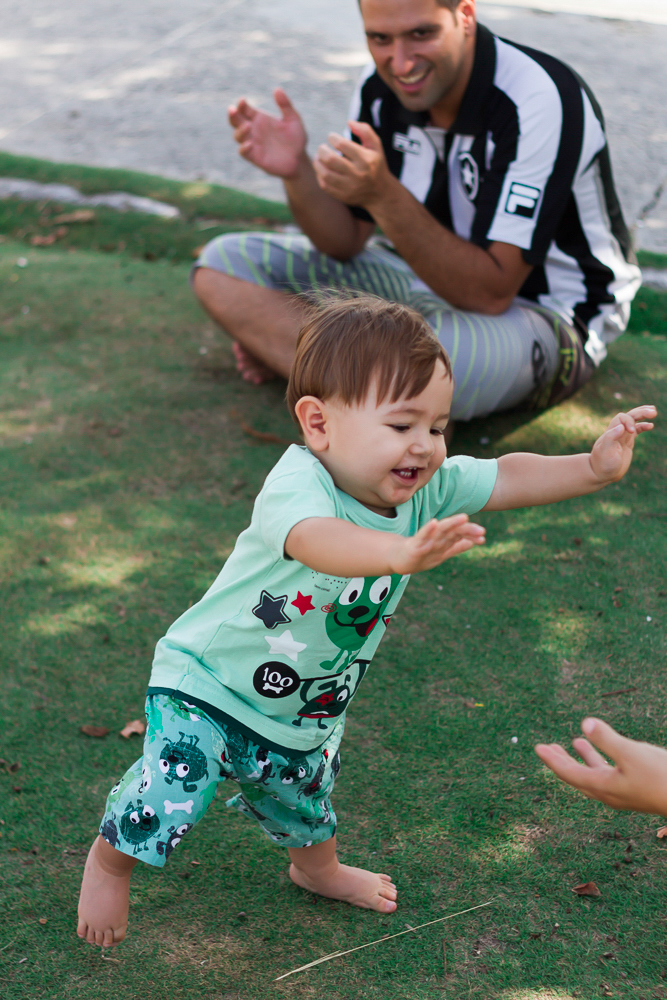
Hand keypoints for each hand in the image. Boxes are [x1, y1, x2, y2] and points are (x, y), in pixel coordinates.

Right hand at [228, 89, 306, 178]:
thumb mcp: (293, 120)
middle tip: (232, 109)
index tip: (243, 101)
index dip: (241, 104)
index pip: (245, 109)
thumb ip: (285, 105)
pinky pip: (243, 152)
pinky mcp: (254, 157)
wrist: (299, 160)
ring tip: (248, 126)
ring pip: (237, 135)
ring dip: (240, 130)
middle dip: (232, 115)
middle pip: (236, 120)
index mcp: (259, 118)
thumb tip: (277, 89)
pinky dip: (244, 148)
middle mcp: (253, 130)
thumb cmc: (296, 139)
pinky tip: (249, 144)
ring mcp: (253, 143)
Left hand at [313, 121, 393, 207]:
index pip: (341, 144)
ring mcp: (350, 187)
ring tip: (318, 158)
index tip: (332, 137)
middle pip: (330, 160)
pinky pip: (325, 185)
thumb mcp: (376, 146)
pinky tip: (322, 169)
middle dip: (322, 150)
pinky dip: (320, 175)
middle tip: (322, 148)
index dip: (332, 137)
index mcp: (365, 159)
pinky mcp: (343, 196)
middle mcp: (358, 174)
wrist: (380, 193)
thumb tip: (349, 122)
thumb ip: (365, 130)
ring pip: (325, 174)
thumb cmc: (375, 164)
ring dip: (318, 163)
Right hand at [388, 514, 485, 575]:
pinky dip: (428, 529)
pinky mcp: (414, 545)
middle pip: (453, 530)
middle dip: (467, 529)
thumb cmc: (421, 555)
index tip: (483, 536)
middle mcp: (436, 537)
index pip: (460, 534)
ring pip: (440, 531)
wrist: (399, 560)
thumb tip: (472, 542)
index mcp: (443, 539)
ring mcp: (425, 540)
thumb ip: (456, 547)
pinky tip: (435, 522)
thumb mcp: (441, 553)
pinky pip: (422, 536)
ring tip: (464, 518)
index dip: (471, 534)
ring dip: (452, 524)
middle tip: (482, 530)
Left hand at [535, 718, 666, 815]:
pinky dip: (600, 760)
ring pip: (593, 775)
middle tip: (545, 747)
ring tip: (574, 742)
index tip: (537, 748)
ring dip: (582, 758)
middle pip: (576, 776)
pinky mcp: (633, 789)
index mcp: (603, 786)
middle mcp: (608, 793)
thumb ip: (608, 739)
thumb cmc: (661, 777)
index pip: (569, 773)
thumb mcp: (632, 753)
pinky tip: (606, 749)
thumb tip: (584, 723)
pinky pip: (608, 774)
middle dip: (561, 761)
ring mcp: (621, 793)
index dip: (552, 760)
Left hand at [589, 405, 655, 483]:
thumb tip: (621, 426)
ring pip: (633, 421)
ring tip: (654, 411)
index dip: (628, 421)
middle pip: (629, 416)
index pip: (621, 417)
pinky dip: (643, 426)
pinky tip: (651, 425)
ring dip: (643, 415)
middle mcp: (617, 432)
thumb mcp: (605, 451)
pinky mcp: (627, 442)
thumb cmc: (602, 463)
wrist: (602, 473)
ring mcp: (623, 436)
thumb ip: (611, 438)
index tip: (632, 431)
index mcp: (611, 431)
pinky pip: (637, 430)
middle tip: (653, 411)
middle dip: (641, 412)